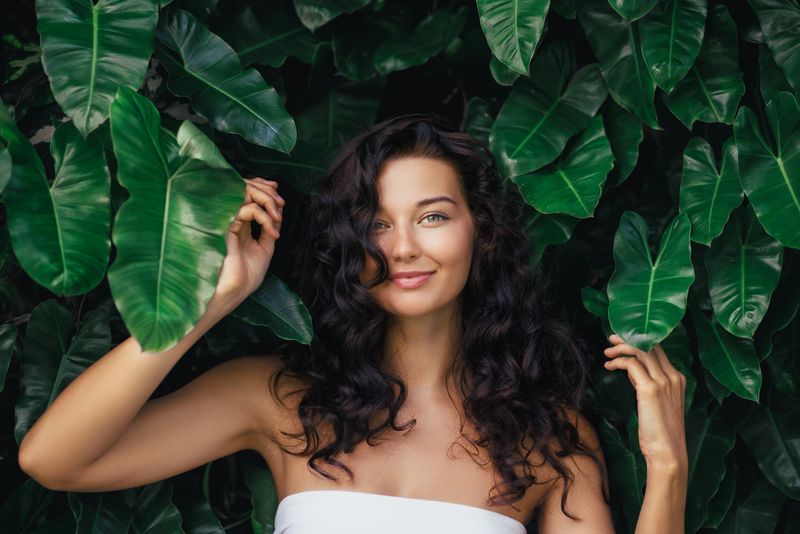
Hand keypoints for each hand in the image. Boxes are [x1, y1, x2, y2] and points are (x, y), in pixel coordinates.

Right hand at [212, 177, 284, 307]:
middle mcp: (232, 220)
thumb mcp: (264, 248)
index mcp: (239, 224)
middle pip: (245, 188)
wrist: (235, 292)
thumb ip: (269, 229)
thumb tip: (278, 212)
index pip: (248, 195)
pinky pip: (247, 211)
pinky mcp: (227, 228)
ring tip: (278, 218)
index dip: (263, 189)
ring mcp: (229, 222)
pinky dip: (264, 218)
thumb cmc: (246, 276)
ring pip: (245, 194)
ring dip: (268, 201)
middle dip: (267, 192)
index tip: (280, 198)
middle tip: (281, 203)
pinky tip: (272, 232)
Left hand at [603, 334, 687, 470]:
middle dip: (628, 339)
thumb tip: (633, 371)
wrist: (668, 452)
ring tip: (607, 353)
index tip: (622, 342)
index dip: (639, 342)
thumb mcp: (657, 403)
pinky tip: (609, 366)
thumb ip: (648, 384)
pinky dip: (618, 361)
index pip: (658, 350)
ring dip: (621, 348)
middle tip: (611, 340)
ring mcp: (663, 382)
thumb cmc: (660, 432)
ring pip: (641, 350)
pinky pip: (632, 364)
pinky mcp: (650, 389)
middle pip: (650, 346)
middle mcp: (673, 377)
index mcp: (678, 379)